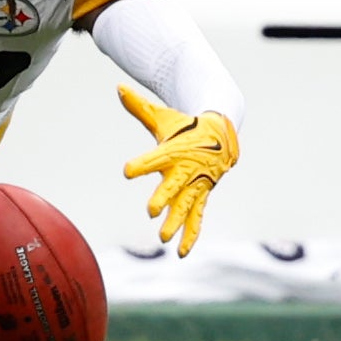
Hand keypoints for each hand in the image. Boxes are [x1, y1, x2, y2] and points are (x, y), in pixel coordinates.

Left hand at [119, 85, 238, 256]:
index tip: (127, 171)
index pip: (155, 158)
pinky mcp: (201, 196)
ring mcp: (196, 185)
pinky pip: (196, 218)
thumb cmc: (186, 127)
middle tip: (150, 211)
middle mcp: (187, 169)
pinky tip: (182, 253)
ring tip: (162, 238)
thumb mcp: (163, 117)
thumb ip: (140, 107)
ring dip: (176, 222)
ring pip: (186, 206)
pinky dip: (191, 235)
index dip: (142, 164)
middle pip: (174, 185)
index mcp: (174, 150)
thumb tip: (118, 88)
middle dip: (164, 198)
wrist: (222, 135)